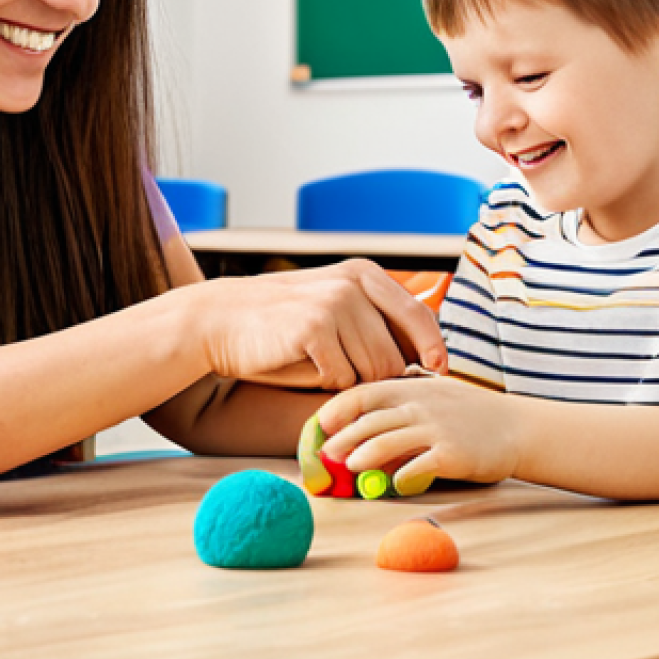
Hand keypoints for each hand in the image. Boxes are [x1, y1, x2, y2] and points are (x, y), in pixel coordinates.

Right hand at [197, 259, 446, 389]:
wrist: (221, 320)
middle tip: (340, 371)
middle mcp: (354, 284)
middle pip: (395, 357)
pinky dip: (323, 383)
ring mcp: (334, 303)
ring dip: (347, 380)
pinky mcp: (314, 328)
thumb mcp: (335, 309)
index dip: (433, 350)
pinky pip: (341, 379)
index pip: (420, 316)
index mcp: (365, 274)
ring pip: (370, 371)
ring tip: (317, 362)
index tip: (437, 372)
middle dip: (375, 377)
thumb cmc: (283, 325)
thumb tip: (425, 359)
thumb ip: (375, 322)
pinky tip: (300, 363)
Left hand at [317, 376, 519, 490]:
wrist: (518, 427)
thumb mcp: (433, 398)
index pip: (364, 393)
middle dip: (342, 437)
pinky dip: (401, 476)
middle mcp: (420, 405)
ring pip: (388, 440)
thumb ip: (401, 408)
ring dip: (363, 454)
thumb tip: (363, 431)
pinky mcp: (452, 453)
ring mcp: (436, 428)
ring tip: (347, 466)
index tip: (319, 425)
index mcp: (411, 389)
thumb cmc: (469, 414)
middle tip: (323, 454)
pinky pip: (419, 466)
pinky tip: (392, 484)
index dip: (338, 409)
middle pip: (370, 420)